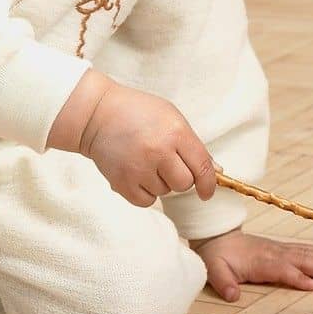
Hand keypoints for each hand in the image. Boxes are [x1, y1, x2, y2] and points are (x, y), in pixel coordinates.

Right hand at [48, 71, 214, 207]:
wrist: (96, 114)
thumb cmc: (138, 112)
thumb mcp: (171, 117)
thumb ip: (194, 145)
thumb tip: (216, 171)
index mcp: (176, 133)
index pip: (203, 167)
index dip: (208, 184)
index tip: (207, 192)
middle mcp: (159, 152)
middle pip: (185, 184)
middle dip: (181, 178)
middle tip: (167, 164)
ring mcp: (139, 168)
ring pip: (165, 192)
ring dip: (160, 182)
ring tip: (145, 161)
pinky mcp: (122, 182)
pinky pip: (146, 201)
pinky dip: (145, 192)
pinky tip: (137, 173)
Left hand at [193, 229, 312, 302]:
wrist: (216, 236)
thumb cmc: (216, 256)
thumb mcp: (214, 270)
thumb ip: (223, 283)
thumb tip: (232, 296)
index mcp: (259, 261)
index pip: (282, 270)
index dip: (297, 277)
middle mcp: (273, 253)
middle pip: (300, 260)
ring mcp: (278, 249)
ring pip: (305, 253)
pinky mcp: (280, 248)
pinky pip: (302, 249)